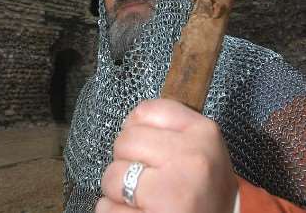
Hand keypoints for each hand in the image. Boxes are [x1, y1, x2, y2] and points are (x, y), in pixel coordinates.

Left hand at [96, 99, 237, 212]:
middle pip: (125, 140)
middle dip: (126, 160)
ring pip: (113, 175)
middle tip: (145, 177)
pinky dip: (114, 211)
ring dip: (118, 190)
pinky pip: (108, 208)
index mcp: (203, 133)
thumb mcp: (202, 146)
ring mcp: (173, 191)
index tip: (146, 146)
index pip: (145, 111)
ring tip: (142, 198)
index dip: (137, 129)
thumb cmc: (205, 187)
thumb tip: (129, 122)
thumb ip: (171, 128)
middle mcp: (192, 158)